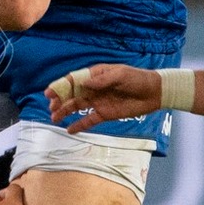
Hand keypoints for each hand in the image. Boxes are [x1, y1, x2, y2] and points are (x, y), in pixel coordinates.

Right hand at [46, 64, 161, 131]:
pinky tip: (69, 129)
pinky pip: (89, 120)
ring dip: (65, 112)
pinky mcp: (105, 114)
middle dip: (60, 100)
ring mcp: (98, 102)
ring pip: (77, 107)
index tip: (49, 93)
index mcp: (95, 75)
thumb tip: (86, 83)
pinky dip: (79, 125)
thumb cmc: (137, 79)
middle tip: (51, 107)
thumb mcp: (120, 75)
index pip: (74, 80)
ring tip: (54, 118)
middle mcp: (93, 88)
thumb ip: (103, 80)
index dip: (61, 86)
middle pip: (72, 94)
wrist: (153, 93)